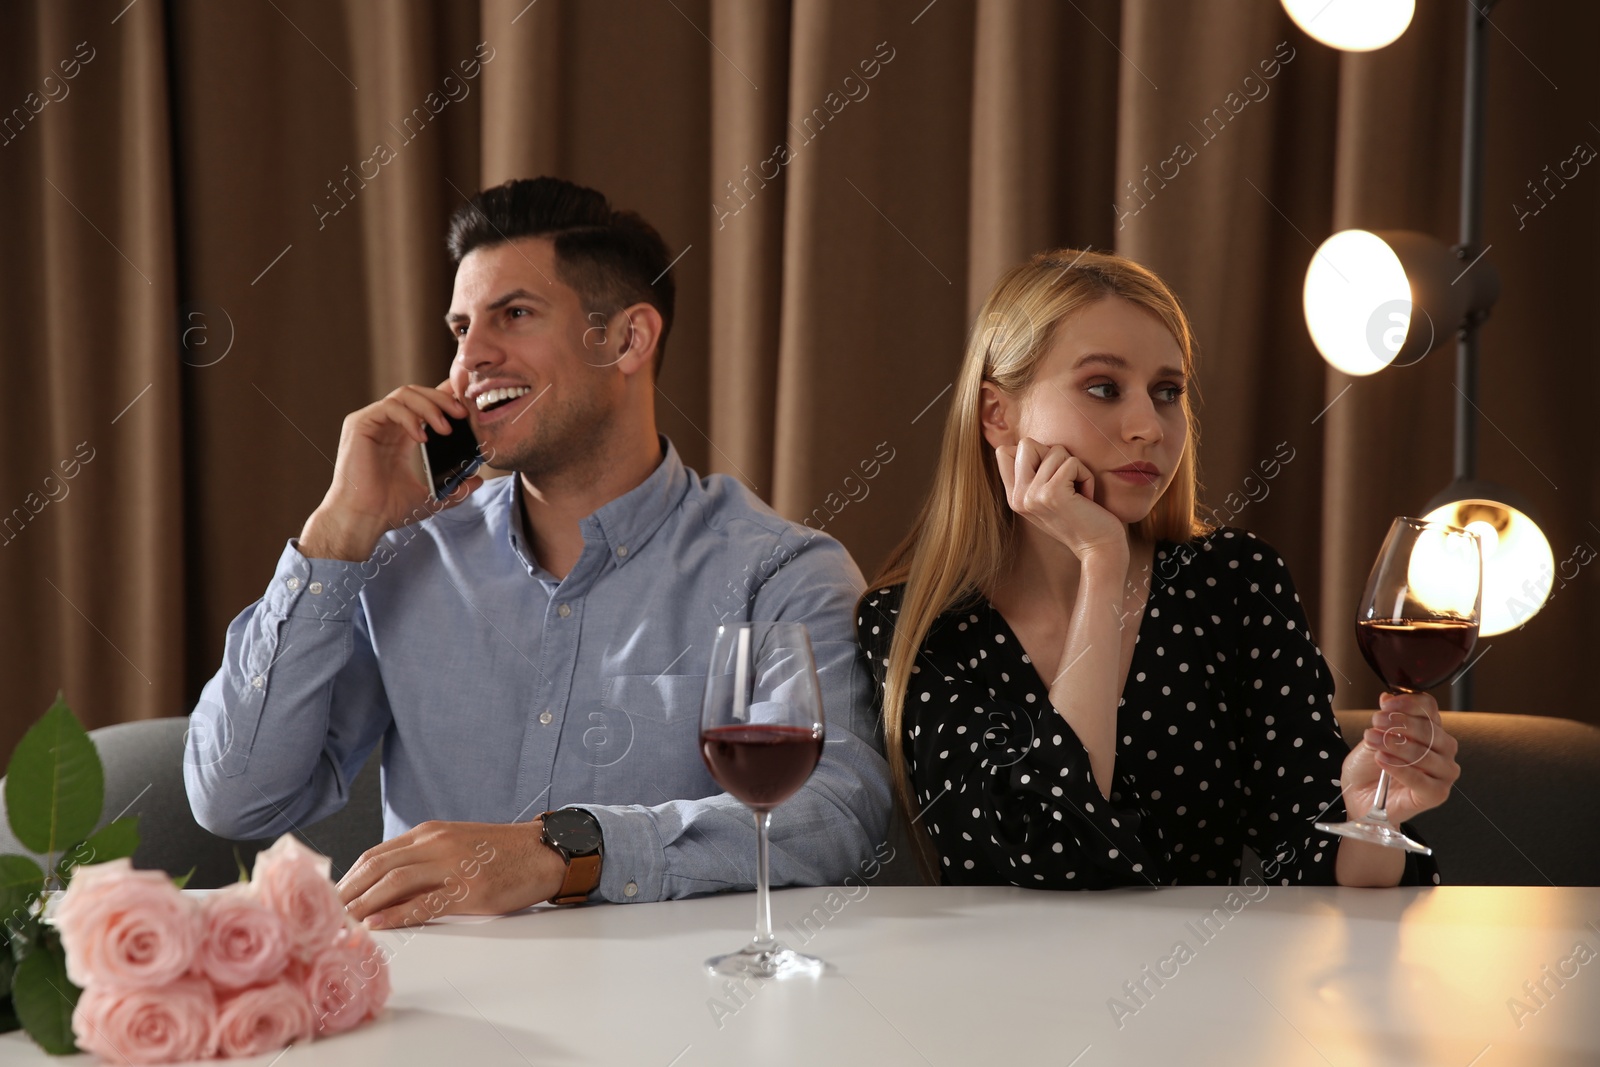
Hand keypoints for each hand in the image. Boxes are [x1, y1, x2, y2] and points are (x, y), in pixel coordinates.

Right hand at [299, 380, 484, 560]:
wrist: (364, 519)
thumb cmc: (389, 509)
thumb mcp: (432, 497)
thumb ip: (455, 487)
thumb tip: (478, 480)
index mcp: (401, 436)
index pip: (425, 404)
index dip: (446, 397)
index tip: (468, 406)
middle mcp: (386, 425)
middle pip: (417, 393)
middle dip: (443, 399)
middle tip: (463, 414)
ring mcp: (372, 422)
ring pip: (404, 394)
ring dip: (430, 406)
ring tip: (446, 429)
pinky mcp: (360, 424)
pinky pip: (389, 407)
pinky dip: (410, 417)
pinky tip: (422, 438)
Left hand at [336, 819, 564, 927]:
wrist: (542, 851)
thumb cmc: (501, 852)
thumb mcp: (456, 843)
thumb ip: (423, 857)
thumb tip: (385, 883)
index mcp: (430, 832)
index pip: (376, 854)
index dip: (349, 877)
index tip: (331, 898)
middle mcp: (436, 844)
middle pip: (376, 866)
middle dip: (347, 891)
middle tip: (324, 914)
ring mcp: (452, 866)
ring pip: (394, 882)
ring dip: (363, 904)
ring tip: (342, 923)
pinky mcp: (469, 890)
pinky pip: (424, 902)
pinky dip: (396, 914)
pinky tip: (377, 924)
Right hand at [995, 438, 1126, 563]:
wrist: (1099, 549)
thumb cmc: (1082, 518)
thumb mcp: (1048, 498)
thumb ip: (1033, 475)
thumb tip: (1029, 443)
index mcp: (1014, 498)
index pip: (1004, 452)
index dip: (1033, 453)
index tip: (1051, 476)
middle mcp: (1017, 497)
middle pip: (1026, 444)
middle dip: (1054, 455)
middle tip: (1066, 481)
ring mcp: (1032, 496)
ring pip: (1055, 451)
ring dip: (1076, 468)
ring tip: (1079, 493)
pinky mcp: (1052, 493)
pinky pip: (1072, 462)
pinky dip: (1086, 476)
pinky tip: (1087, 498)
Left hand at [1339, 691, 1460, 825]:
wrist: (1359, 796)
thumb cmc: (1369, 768)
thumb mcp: (1372, 737)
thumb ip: (1384, 720)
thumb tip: (1388, 697)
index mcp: (1431, 731)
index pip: (1429, 708)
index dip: (1408, 703)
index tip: (1386, 705)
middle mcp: (1443, 750)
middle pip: (1431, 730)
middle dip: (1400, 724)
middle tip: (1376, 723)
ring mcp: (1443, 773)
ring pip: (1426, 754)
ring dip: (1396, 745)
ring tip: (1374, 741)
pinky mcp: (1437, 794)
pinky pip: (1421, 780)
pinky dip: (1400, 768)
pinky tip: (1383, 760)